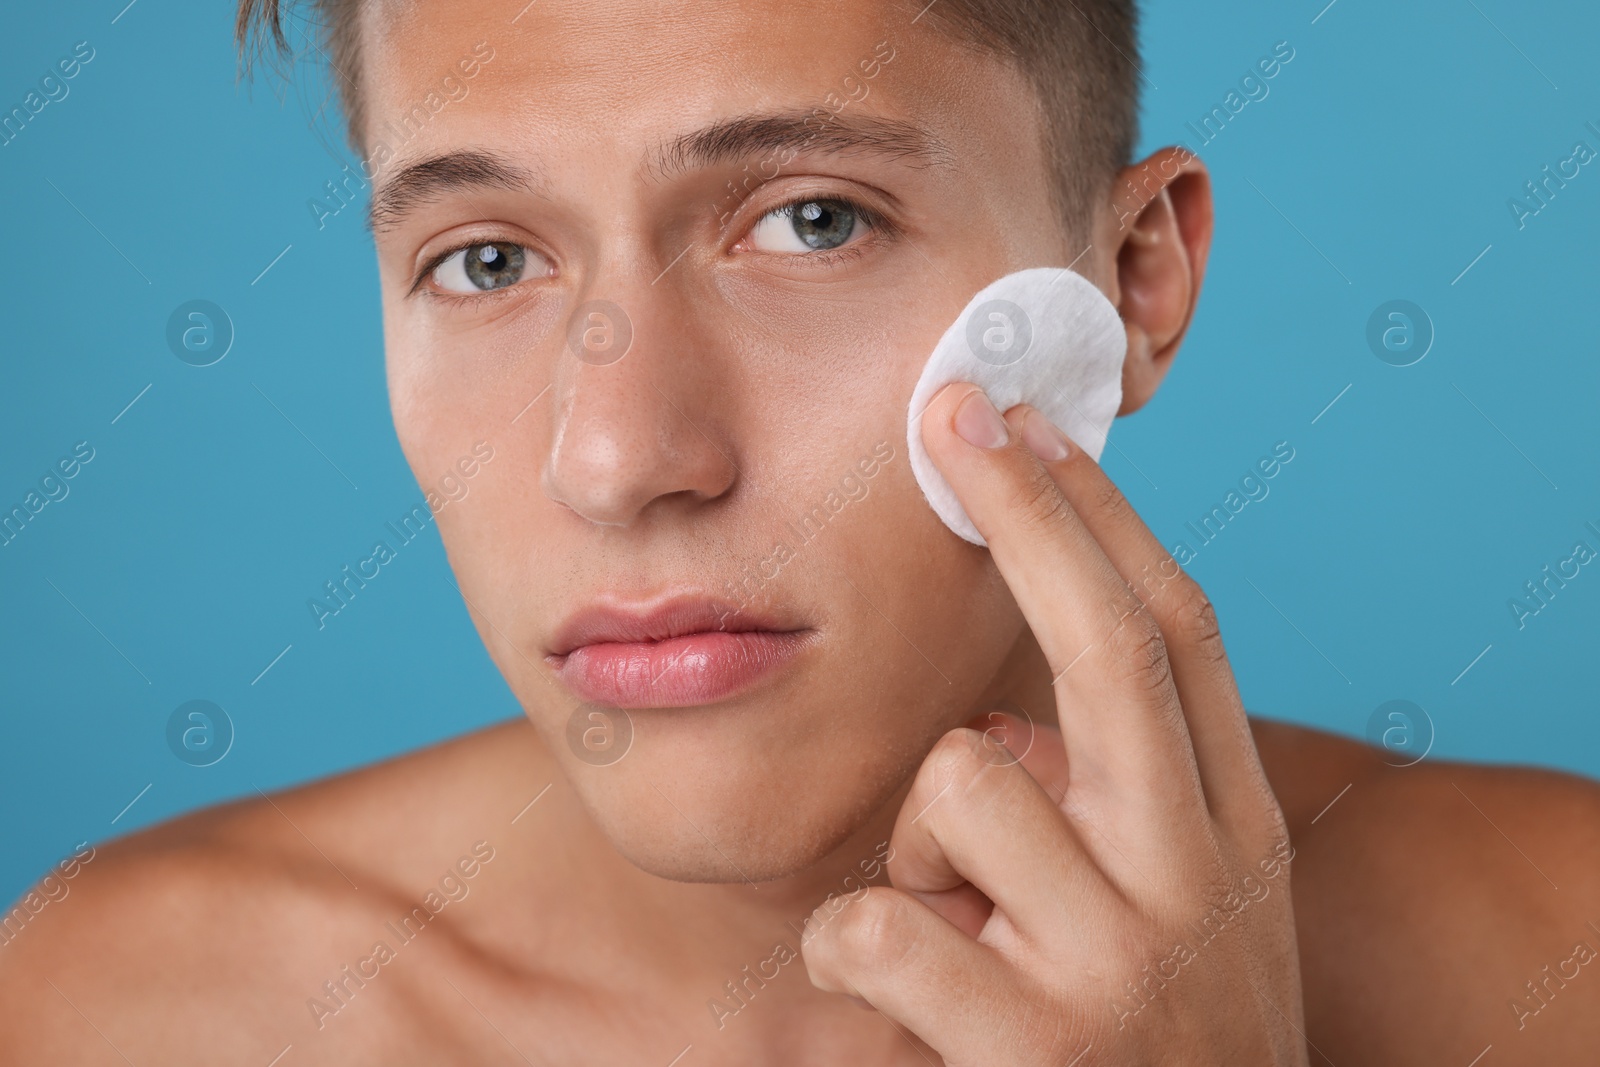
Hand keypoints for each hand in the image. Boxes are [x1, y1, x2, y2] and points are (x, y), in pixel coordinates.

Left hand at [802, 385, 1308, 1065]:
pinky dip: (862, 956)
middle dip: (1028, 510)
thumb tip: (1003, 704)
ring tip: (962, 937)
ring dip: (923, 853)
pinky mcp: (1035, 1047)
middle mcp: (1196, 876)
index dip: (1103, 519)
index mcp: (1234, 833)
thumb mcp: (1181, 915)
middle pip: (1109, 645)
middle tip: (954, 412)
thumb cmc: (1161, 1047)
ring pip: (964, 781)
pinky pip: (876, 922)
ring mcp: (1122, 962)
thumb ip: (1120, 807)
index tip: (1031, 423)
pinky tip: (912, 1013)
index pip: (1178, 636)